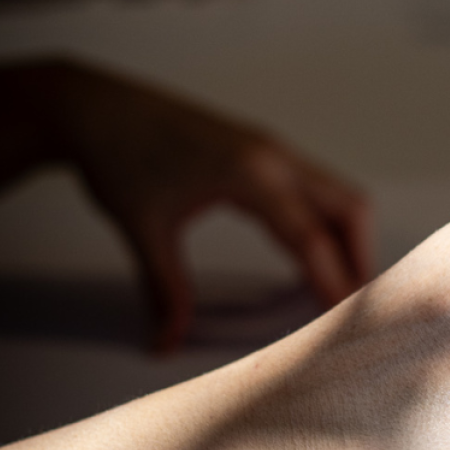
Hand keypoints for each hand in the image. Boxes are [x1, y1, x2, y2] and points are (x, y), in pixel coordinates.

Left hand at [50, 61, 372, 352]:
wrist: (90, 106)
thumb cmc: (116, 155)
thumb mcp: (143, 230)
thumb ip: (164, 289)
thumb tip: (165, 342)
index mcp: (250, 173)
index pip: (311, 236)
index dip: (335, 281)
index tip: (347, 321)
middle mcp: (274, 158)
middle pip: (348, 210)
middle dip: (359, 260)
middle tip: (355, 309)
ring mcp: (273, 152)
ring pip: (339, 197)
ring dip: (347, 241)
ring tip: (338, 288)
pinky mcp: (264, 154)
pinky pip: (316, 191)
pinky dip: (326, 225)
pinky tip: (309, 257)